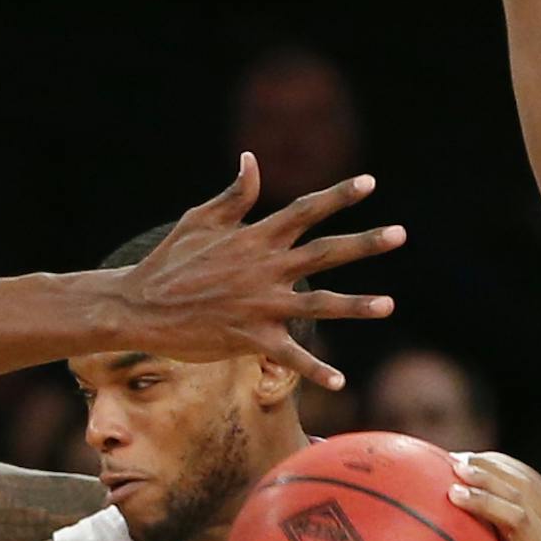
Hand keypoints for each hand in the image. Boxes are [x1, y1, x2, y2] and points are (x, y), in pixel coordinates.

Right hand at [123, 152, 402, 389]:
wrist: (140, 307)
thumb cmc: (170, 260)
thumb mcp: (200, 219)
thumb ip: (235, 194)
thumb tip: (252, 159)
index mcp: (255, 237)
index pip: (305, 210)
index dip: (339, 195)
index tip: (370, 183)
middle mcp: (264, 269)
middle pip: (325, 252)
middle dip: (365, 243)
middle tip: (400, 234)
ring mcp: (260, 305)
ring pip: (318, 304)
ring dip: (355, 305)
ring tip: (389, 304)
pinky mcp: (250, 338)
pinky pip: (289, 357)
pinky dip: (315, 370)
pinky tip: (340, 381)